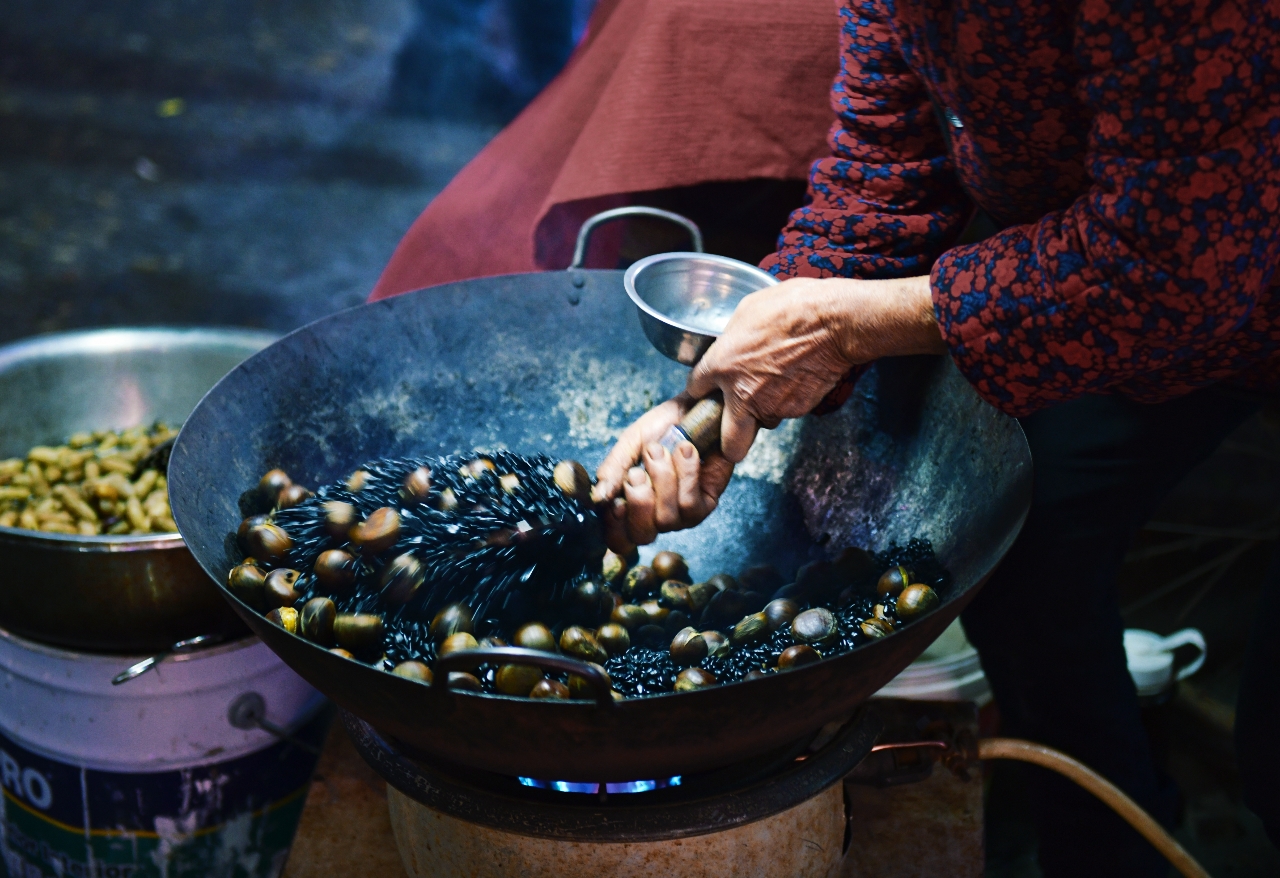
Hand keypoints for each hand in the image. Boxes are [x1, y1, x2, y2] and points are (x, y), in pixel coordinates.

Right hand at [593, 395, 734, 549]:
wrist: (696, 410)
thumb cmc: (661, 428)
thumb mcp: (631, 443)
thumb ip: (613, 469)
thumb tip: (599, 497)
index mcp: (630, 504)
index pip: (617, 536)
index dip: (614, 526)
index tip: (616, 503)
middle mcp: (655, 516)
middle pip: (641, 536)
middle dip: (638, 504)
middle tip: (638, 473)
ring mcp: (681, 515)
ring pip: (666, 519)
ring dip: (662, 479)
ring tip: (663, 450)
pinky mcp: (704, 506)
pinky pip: (690, 505)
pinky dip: (686, 475)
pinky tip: (686, 451)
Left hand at [689, 274, 943, 460]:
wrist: (834, 322)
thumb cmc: (792, 308)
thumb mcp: (747, 311)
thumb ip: (731, 338)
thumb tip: (729, 344)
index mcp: (722, 365)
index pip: (696, 390)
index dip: (702, 389)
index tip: (707, 388)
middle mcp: (742, 393)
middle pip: (730, 443)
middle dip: (730, 441)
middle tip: (735, 425)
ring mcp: (771, 406)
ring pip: (763, 423)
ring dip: (764, 411)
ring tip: (776, 383)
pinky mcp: (797, 410)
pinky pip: (786, 411)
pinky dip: (788, 400)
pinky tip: (795, 376)